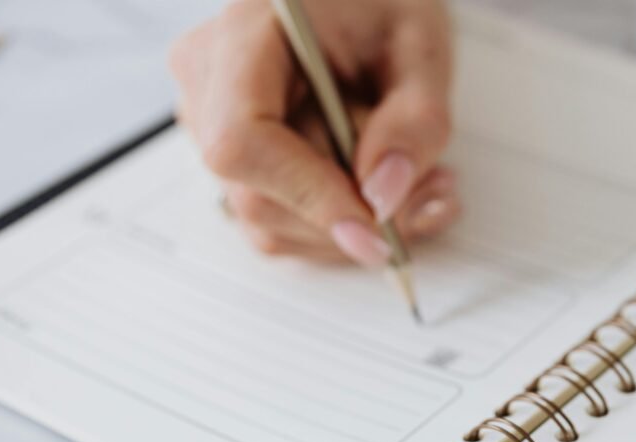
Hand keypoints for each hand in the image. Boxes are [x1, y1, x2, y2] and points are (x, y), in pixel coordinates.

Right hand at [170, 0, 459, 264]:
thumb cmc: (376, 1)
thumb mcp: (421, 42)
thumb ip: (414, 119)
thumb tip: (382, 196)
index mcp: (241, 35)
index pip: (242, 141)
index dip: (306, 195)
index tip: (370, 222)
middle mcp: (208, 84)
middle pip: (258, 196)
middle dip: (350, 213)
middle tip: (427, 187)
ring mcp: (213, 128)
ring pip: (270, 224)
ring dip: (355, 225)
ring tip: (420, 181)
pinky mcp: (237, 163)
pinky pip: (279, 225)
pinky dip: (341, 224)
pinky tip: (387, 188)